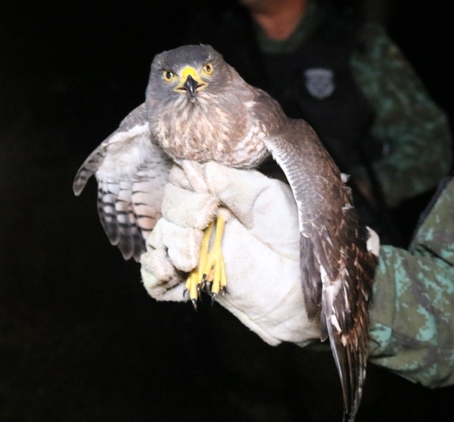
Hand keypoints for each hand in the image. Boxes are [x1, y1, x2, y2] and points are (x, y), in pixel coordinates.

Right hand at [140, 160, 320, 345]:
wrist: (300, 287)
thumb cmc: (292, 238)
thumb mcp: (268, 197)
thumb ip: (233, 182)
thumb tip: (198, 166)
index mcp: (218, 196)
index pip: (182, 180)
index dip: (186, 184)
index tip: (210, 197)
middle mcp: (201, 222)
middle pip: (167, 206)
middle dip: (181, 212)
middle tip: (206, 220)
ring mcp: (193, 253)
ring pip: (158, 238)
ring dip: (170, 241)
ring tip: (192, 254)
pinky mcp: (189, 284)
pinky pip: (153, 278)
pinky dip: (154, 272)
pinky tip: (170, 270)